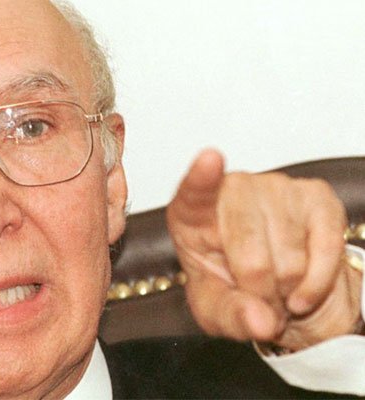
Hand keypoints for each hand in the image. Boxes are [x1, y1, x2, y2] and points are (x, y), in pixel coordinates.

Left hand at [166, 149, 361, 350]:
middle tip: (256, 296)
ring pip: (289, 257)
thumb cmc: (231, 288)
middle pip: (250, 253)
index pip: (194, 194)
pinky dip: (317, 283)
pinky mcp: (316, 196)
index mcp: (193, 215)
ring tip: (274, 286)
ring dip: (286, 288)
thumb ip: (231, 316)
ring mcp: (276, 187)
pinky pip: (326, 249)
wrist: (276, 287)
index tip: (209, 160)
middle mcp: (233, 190)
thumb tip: (261, 322)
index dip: (202, 179)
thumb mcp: (216, 311)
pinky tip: (301, 289)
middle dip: (258, 292)